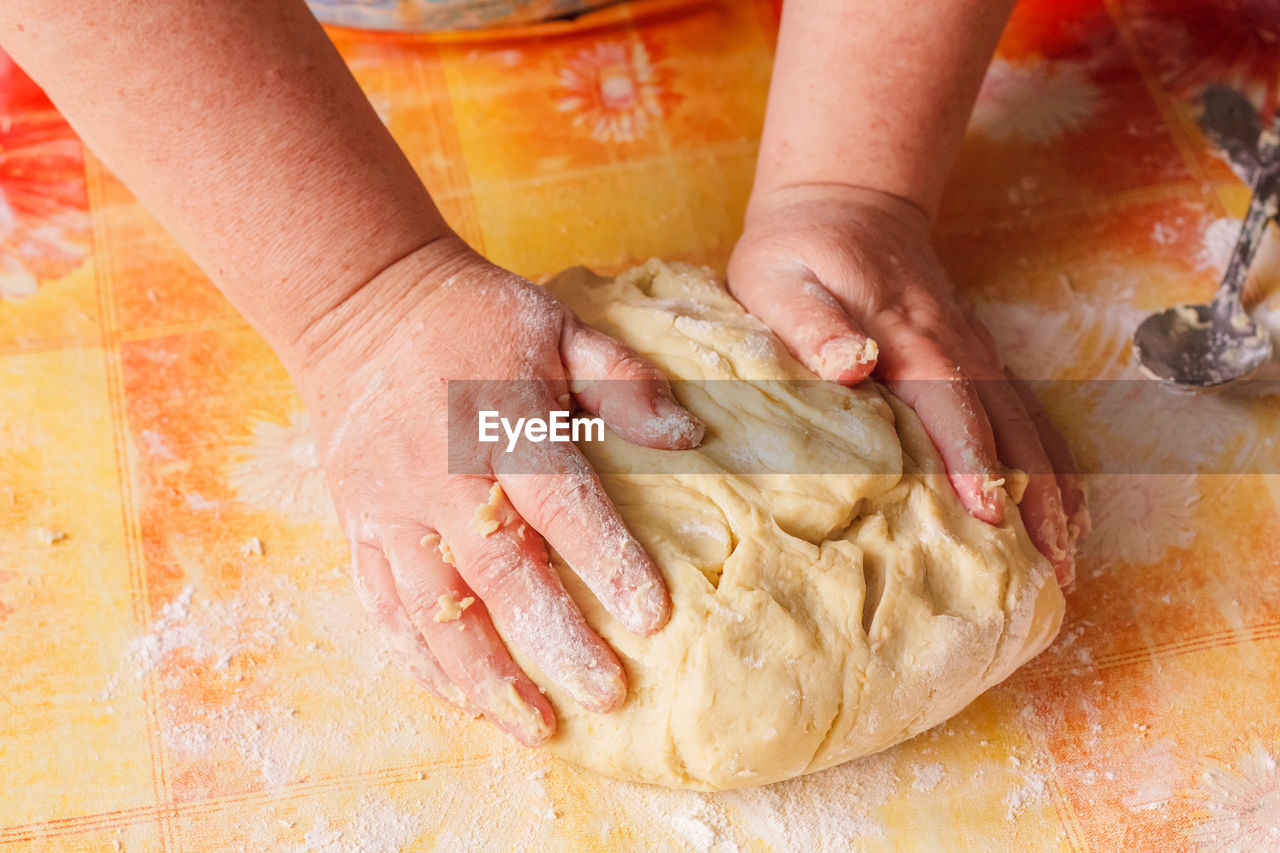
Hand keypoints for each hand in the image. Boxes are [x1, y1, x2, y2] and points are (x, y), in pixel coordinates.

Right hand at [286, 236, 702, 744]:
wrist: (361, 302)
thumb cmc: (475, 319)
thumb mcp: (558, 326)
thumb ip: (622, 380)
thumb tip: (688, 435)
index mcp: (500, 421)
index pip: (559, 503)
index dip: (606, 560)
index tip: (650, 617)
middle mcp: (440, 475)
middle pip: (497, 572)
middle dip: (553, 642)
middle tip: (606, 695)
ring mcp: (389, 507)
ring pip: (432, 607)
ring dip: (483, 674)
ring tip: (534, 726)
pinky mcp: (356, 526)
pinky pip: (382, 606)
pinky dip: (419, 659)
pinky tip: (459, 700)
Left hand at [728, 184, 1087, 586]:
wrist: (847, 204)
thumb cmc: (800, 251)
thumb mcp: (780, 279)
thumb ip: (812, 324)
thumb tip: (852, 365)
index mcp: (909, 335)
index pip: (951, 402)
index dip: (972, 459)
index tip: (991, 514)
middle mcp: (957, 346)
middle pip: (1011, 425)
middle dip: (1037, 498)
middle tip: (1052, 570)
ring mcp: (975, 352)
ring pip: (1030, 424)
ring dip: (1057, 489)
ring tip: (1070, 560)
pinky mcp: (978, 359)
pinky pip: (1027, 415)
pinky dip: (1054, 464)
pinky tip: (1066, 511)